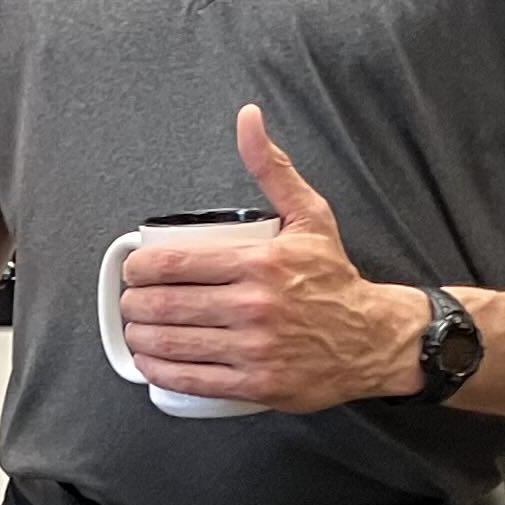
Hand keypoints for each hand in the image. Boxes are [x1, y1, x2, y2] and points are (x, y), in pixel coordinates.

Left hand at [115, 106, 427, 413]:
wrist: (373, 338)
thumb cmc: (334, 279)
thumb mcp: (309, 214)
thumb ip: (272, 168)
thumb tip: (248, 120)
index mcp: (259, 262)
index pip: (172, 264)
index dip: (137, 269)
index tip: (134, 270)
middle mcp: (254, 306)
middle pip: (165, 305)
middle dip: (133, 305)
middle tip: (131, 302)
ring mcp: (255, 349)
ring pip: (172, 344)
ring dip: (139, 339)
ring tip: (136, 330)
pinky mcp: (256, 384)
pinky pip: (191, 380)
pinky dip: (160, 372)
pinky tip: (151, 362)